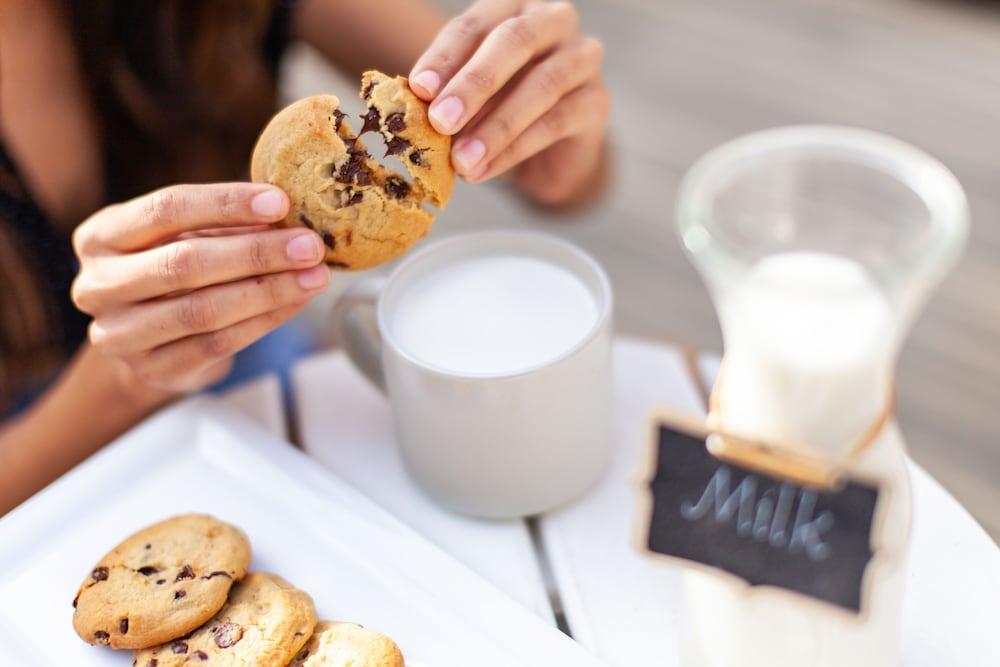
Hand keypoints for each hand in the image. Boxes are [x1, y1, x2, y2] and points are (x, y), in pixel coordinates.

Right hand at [71, 183, 328, 393]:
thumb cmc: (170, 270)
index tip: (279, 201)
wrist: (148, 339)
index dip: (226, 204)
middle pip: (185, 264)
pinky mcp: (152, 370)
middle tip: (309, 246)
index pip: (166, 209)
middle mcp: (98, 285)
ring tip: (314, 277)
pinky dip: (264, 322)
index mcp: (101, 237)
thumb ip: (223, 223)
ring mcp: (119, 334)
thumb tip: (286, 212)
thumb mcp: (184, 236)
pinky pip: (216, 344)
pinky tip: (295, 303)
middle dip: (257, 253)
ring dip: (268, 292)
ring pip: (202, 310)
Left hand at [409, 0, 608, 204]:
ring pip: (542, 85)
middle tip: (440, 122)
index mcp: (513, 9)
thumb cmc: (502, 109)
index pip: (476, 24)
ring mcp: (583, 58)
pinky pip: (556, 123)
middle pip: (514, 41)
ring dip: (496, 127)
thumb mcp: (470, 97)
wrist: (551, 152)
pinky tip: (485, 170)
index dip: (445, 56)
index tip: (419, 90)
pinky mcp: (597, 102)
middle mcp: (553, 21)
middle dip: (473, 84)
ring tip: (462, 161)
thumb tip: (416, 104)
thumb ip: (448, 93)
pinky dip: (515, 150)